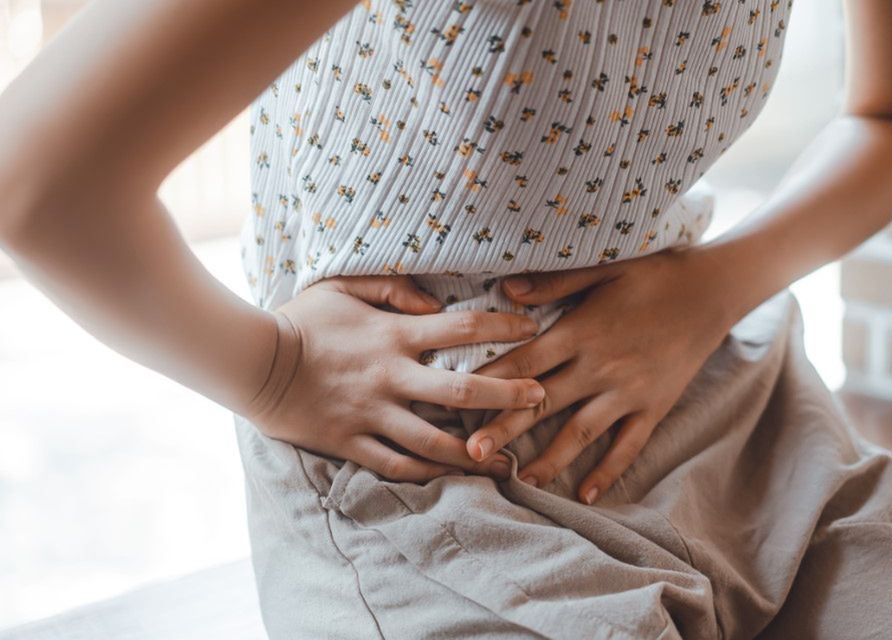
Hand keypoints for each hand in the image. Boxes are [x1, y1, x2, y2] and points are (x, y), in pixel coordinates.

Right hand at [246, 274, 546, 482]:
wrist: (251, 363)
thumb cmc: (301, 320)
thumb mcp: (342, 285)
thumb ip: (393, 287)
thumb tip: (434, 300)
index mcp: (393, 336)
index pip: (461, 327)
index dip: (503, 325)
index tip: (533, 327)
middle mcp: (390, 378)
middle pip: (462, 393)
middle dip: (508, 396)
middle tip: (541, 399)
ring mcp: (371, 415)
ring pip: (435, 442)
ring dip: (474, 452)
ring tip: (506, 459)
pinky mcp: (351, 443)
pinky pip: (397, 465)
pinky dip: (427, 473)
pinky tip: (452, 477)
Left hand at [470, 247, 738, 503]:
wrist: (715, 289)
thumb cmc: (656, 272)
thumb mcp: (605, 267)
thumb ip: (555, 283)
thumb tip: (507, 289)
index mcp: (581, 331)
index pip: (525, 361)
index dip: (489, 382)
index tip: (456, 398)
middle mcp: (600, 367)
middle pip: (542, 404)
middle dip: (504, 429)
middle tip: (470, 454)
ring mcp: (628, 391)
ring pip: (579, 433)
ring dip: (548, 459)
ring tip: (520, 481)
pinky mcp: (654, 406)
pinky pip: (627, 446)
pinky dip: (607, 471)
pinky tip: (585, 494)